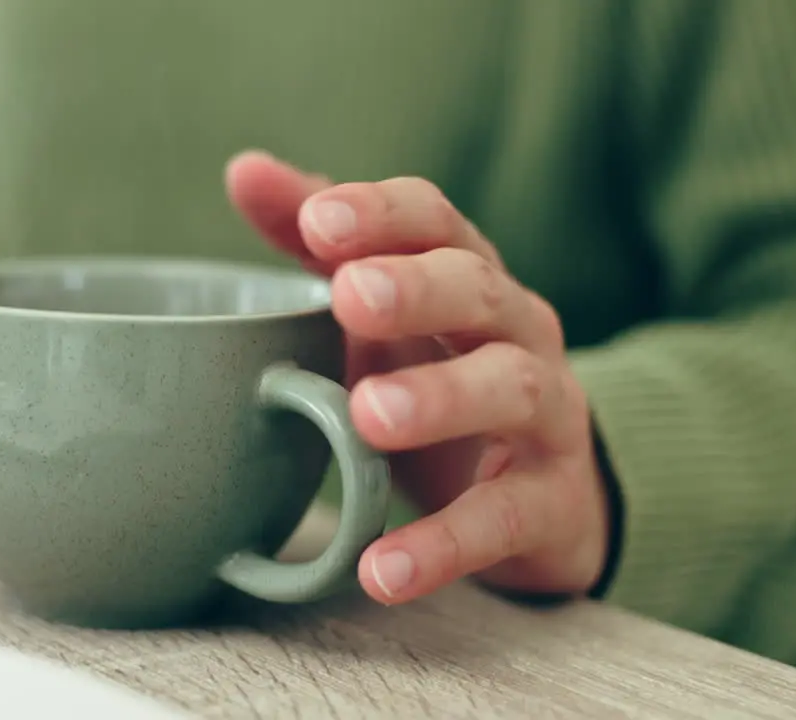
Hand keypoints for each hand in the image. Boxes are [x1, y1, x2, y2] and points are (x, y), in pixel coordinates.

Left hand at [225, 151, 611, 604]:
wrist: (550, 493)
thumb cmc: (445, 378)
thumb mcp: (385, 312)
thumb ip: (323, 246)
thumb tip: (244, 169)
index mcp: (469, 278)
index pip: (436, 222)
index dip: (382, 215)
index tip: (317, 222)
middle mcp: (518, 332)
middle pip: (481, 291)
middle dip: (418, 288)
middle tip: (351, 297)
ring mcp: (546, 416)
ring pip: (510, 390)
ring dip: (439, 400)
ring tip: (366, 420)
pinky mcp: (551, 504)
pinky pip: (504, 519)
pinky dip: (444, 545)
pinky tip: (381, 570)